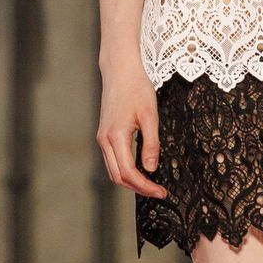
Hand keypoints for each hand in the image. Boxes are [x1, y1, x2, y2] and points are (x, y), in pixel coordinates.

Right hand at [98, 62, 169, 198]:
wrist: (120, 71)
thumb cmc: (136, 88)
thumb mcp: (150, 116)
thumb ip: (151, 144)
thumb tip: (151, 169)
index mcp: (115, 136)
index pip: (129, 173)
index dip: (145, 186)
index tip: (161, 192)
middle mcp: (104, 140)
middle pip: (118, 177)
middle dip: (138, 188)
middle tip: (158, 191)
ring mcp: (102, 138)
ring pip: (113, 171)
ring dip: (131, 181)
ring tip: (151, 184)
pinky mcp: (104, 135)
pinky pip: (112, 160)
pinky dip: (125, 170)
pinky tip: (141, 169)